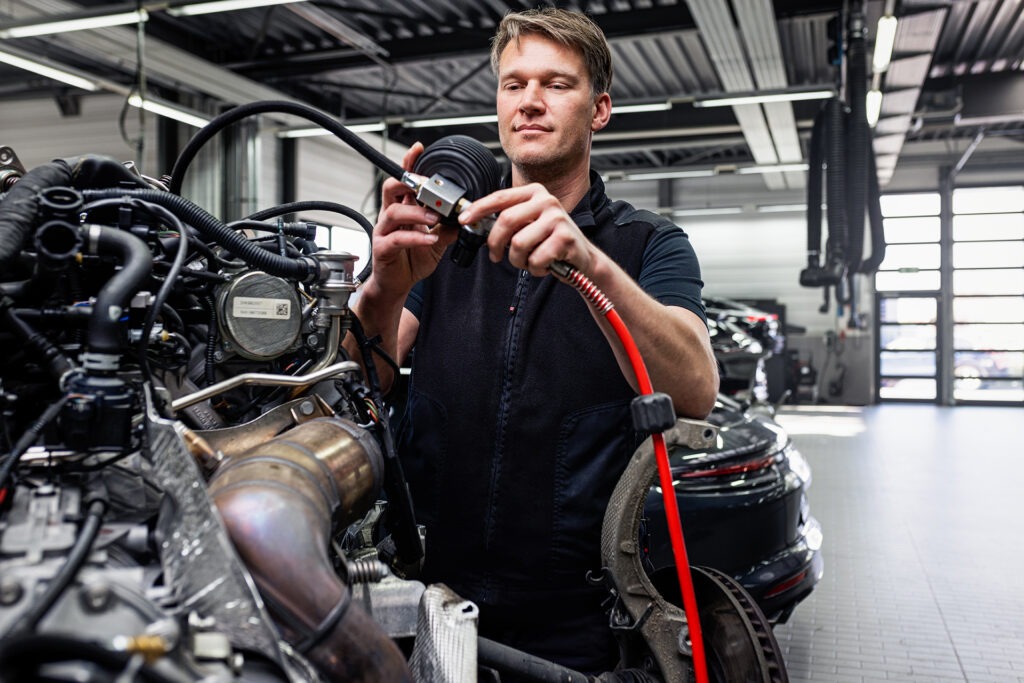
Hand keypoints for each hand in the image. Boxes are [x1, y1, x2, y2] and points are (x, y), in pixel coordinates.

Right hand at [369, 143, 457, 297]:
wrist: (397, 284)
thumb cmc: (411, 260)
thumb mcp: (435, 243)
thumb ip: (447, 230)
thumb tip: (464, 219)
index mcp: (404, 209)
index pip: (404, 181)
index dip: (409, 164)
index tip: (418, 149)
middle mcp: (391, 217)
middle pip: (391, 188)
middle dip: (407, 182)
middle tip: (424, 184)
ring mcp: (385, 231)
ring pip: (394, 211)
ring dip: (416, 212)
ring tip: (434, 218)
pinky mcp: (383, 248)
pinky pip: (397, 238)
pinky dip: (416, 238)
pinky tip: (429, 240)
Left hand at [457, 183, 596, 276]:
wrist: (583, 259)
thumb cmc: (551, 242)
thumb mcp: (529, 225)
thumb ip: (507, 221)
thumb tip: (475, 223)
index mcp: (534, 192)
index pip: (499, 197)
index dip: (478, 209)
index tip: (464, 220)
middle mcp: (546, 200)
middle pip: (506, 220)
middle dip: (495, 243)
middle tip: (496, 256)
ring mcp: (557, 218)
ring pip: (518, 244)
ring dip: (518, 260)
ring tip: (529, 260)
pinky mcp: (565, 237)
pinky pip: (535, 258)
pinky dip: (535, 268)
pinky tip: (544, 265)